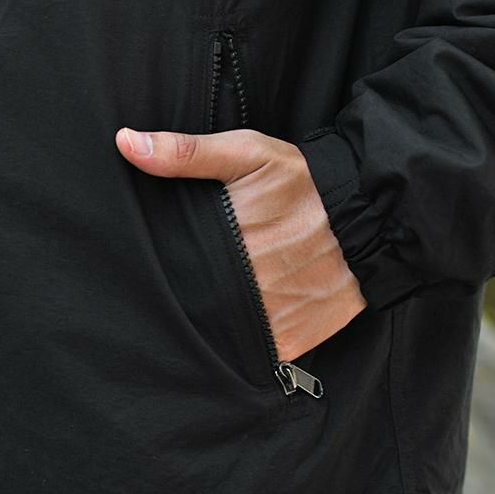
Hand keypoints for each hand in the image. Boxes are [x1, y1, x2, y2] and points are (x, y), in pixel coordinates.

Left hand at [115, 127, 366, 361]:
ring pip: (222, 332)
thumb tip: (125, 143)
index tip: (166, 263)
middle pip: (194, 304)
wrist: (369, 216)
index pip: (171, 270)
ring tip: (225, 295)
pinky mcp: (293, 340)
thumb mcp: (247, 154)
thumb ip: (187, 152)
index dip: (165, 269)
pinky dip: (248, 339)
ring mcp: (270, 321)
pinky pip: (257, 350)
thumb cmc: (304, 184)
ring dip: (217, 319)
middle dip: (191, 293)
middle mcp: (245, 289)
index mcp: (225, 244)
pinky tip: (248, 316)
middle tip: (202, 276)